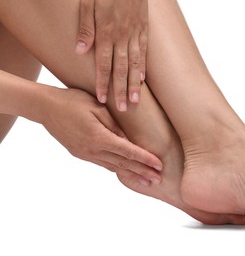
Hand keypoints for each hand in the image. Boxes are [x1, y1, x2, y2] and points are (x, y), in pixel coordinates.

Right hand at [42, 87, 161, 184]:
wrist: (46, 107)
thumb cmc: (73, 101)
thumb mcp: (97, 107)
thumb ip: (114, 126)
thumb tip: (127, 141)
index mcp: (99, 137)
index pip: (128, 152)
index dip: (145, 159)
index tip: (159, 166)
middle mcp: (92, 150)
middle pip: (123, 164)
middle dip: (142, 172)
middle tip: (158, 180)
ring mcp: (85, 154)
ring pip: (113, 167)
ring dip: (131, 175)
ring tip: (147, 182)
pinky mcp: (80, 154)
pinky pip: (103, 165)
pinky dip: (117, 170)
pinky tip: (126, 173)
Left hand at [75, 0, 147, 110]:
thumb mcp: (87, 3)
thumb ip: (85, 27)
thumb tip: (80, 50)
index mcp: (106, 32)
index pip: (103, 63)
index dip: (103, 82)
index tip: (103, 99)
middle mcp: (122, 37)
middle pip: (121, 69)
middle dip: (120, 90)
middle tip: (122, 108)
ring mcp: (135, 35)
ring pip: (134, 64)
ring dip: (133, 84)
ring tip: (134, 101)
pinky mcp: (144, 31)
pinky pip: (144, 53)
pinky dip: (143, 68)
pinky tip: (142, 81)